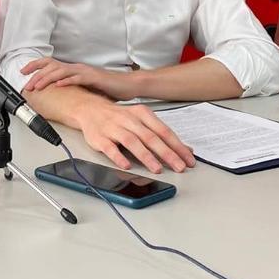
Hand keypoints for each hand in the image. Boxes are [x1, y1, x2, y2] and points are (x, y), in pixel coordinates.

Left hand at [22, 58, 141, 99]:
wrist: (126, 85)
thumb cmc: (107, 87)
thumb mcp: (84, 86)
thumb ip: (72, 86)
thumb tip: (57, 92)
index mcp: (73, 69)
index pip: (50, 63)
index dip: (35, 66)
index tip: (23, 72)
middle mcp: (76, 67)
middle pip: (51, 66)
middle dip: (36, 75)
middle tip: (26, 84)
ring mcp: (84, 71)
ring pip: (61, 71)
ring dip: (47, 78)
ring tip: (37, 86)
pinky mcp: (93, 78)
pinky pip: (77, 78)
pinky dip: (66, 81)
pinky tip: (58, 85)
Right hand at [75, 101, 195, 173]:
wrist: (90, 109)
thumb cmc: (119, 117)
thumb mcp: (142, 120)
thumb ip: (162, 134)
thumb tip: (185, 149)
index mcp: (142, 114)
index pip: (163, 131)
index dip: (177, 146)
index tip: (188, 159)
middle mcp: (129, 120)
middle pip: (150, 137)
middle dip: (167, 153)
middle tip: (179, 167)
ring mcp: (113, 128)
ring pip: (132, 142)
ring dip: (146, 156)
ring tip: (157, 169)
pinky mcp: (100, 138)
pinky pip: (110, 148)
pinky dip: (118, 157)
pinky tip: (126, 166)